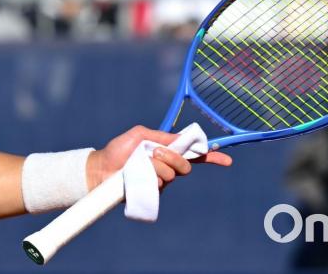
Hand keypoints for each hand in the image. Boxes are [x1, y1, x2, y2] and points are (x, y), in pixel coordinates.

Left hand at [86, 125, 232, 189]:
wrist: (101, 168)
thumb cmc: (118, 150)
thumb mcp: (140, 135)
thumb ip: (161, 135)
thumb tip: (179, 139)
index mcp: (167, 152)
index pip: (194, 155)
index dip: (211, 157)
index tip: (227, 160)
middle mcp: (167, 167)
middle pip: (186, 166)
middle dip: (173, 157)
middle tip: (154, 152)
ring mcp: (161, 181)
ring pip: (172, 174)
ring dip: (157, 166)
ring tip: (140, 164)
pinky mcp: (152, 193)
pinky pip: (160, 184)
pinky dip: (150, 176)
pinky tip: (139, 176)